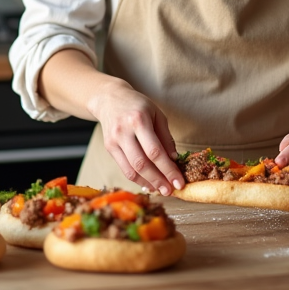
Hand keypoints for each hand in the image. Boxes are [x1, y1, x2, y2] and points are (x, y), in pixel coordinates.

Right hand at [87, 79, 183, 195]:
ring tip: (161, 189)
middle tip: (171, 191)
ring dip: (148, 183)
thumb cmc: (138, 105)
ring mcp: (114, 141)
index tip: (179, 182)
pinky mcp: (109, 148)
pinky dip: (137, 179)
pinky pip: (124, 169)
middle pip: (142, 163)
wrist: (109, 98)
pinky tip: (148, 183)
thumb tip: (174, 160)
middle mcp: (124, 131)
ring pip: (131, 170)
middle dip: (159, 180)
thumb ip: (166, 137)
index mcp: (139, 120)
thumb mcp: (157, 114)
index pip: (155, 151)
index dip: (168, 169)